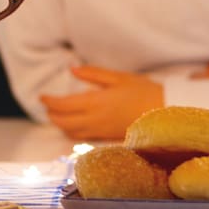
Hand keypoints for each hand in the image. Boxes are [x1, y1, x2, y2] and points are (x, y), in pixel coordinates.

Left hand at [40, 66, 162, 140]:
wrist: (166, 113)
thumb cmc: (144, 91)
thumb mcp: (119, 77)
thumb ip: (93, 74)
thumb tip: (72, 70)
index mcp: (96, 102)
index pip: (64, 105)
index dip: (50, 102)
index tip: (42, 96)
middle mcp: (96, 120)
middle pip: (64, 122)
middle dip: (52, 115)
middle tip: (47, 106)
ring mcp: (102, 131)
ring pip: (72, 132)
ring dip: (61, 124)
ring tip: (57, 115)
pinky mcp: (109, 138)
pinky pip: (84, 137)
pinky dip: (73, 131)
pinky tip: (75, 124)